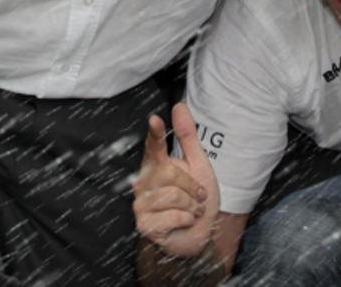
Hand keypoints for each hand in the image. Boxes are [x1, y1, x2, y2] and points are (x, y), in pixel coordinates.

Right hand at [132, 104, 219, 259]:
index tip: (154, 120)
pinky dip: (187, 220)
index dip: (154, 133)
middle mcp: (144, 182)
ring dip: (191, 206)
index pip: (153, 146)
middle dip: (192, 187)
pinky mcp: (145, 225)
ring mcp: (142, 204)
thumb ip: (187, 137)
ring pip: (173, 196)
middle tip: (197, 197)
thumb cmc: (196, 200)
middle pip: (171, 173)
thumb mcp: (198, 166)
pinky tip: (183, 223)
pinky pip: (173, 216)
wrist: (198, 235)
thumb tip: (179, 106)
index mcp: (156, 164)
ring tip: (190, 211)